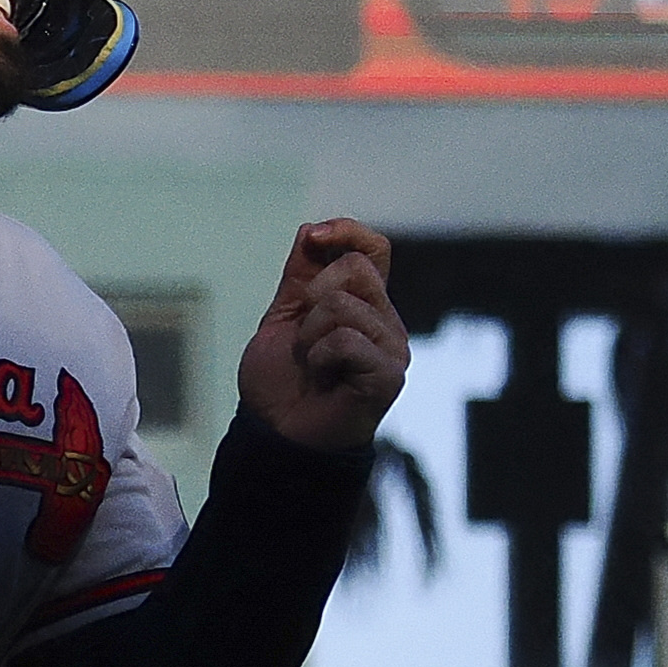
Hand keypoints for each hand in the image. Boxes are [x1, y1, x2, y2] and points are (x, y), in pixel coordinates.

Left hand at [236, 218, 408, 455]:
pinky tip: (324, 380)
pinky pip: (346, 339)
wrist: (275, 436)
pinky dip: (319, 357)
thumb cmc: (280, 385)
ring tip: (312, 365)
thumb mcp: (283, 318)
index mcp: (364, 305)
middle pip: (357, 268)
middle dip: (313, 297)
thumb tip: (311, 230)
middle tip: (303, 338)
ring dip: (309, 335)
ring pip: (345, 305)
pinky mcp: (388, 375)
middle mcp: (384, 322)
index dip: (347, 232)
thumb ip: (300, 277)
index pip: (374, 249)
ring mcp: (391, 349)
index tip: (313, 238)